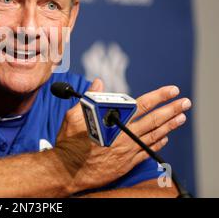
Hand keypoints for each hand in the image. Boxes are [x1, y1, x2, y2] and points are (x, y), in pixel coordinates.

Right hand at [54, 79, 191, 193]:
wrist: (68, 171)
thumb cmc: (70, 143)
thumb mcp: (74, 116)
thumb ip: (89, 98)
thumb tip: (98, 82)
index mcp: (112, 122)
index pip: (141, 105)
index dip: (158, 96)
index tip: (171, 90)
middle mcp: (124, 136)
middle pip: (153, 120)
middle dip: (171, 110)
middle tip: (184, 102)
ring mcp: (127, 151)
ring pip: (154, 135)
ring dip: (170, 125)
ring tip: (181, 117)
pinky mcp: (127, 163)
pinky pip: (147, 151)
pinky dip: (157, 143)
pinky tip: (165, 138)